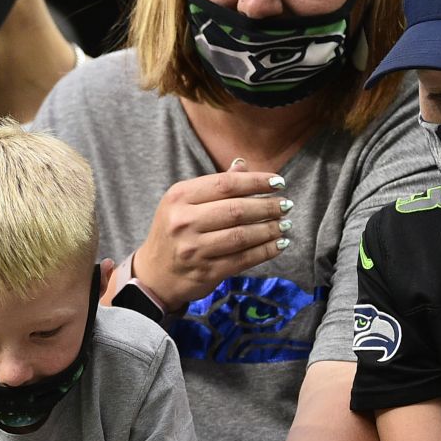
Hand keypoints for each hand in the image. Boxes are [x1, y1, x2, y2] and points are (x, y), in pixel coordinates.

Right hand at [132, 160, 290, 310]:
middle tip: (286, 205)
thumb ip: (214, 185)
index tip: (279, 182)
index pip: (225, 184)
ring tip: (285, 224)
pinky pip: (243, 259)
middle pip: (236, 210)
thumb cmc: (174, 232)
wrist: (154, 275)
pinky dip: (265, 251)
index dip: (256, 182)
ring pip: (241, 236)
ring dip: (269, 229)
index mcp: (179, 197)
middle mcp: (184, 221)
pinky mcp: (205, 272)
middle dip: (267, 206)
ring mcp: (194, 249)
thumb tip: (243, 165)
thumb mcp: (184, 202)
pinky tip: (279, 244)